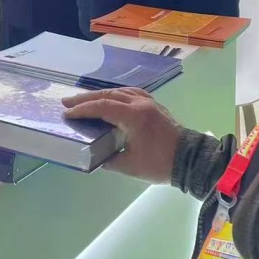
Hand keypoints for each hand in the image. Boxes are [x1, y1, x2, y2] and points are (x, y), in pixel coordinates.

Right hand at [62, 88, 181, 182]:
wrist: (190, 160)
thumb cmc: (159, 164)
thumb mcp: (129, 166)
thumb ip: (108, 159)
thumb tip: (94, 156)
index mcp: (133, 116)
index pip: (102, 107)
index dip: (83, 109)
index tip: (67, 113)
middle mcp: (140, 104)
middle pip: (108, 95)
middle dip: (86, 98)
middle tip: (67, 101)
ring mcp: (149, 102)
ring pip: (120, 91)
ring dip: (101, 94)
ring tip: (85, 99)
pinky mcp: (155, 106)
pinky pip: (131, 93)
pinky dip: (117, 94)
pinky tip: (112, 98)